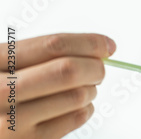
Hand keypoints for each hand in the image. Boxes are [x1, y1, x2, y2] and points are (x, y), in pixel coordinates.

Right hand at [0, 33, 115, 138]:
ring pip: (77, 96)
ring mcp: (12, 120)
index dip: (89, 43)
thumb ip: (47, 54)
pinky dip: (86, 110)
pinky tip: (77, 107)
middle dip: (94, 68)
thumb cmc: (2, 89)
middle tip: (99, 71)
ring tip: (84, 90)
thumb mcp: (10, 64)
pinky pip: (76, 118)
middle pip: (68, 70)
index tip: (107, 46)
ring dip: (90, 90)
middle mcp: (1, 90)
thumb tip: (101, 48)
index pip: (53, 45)